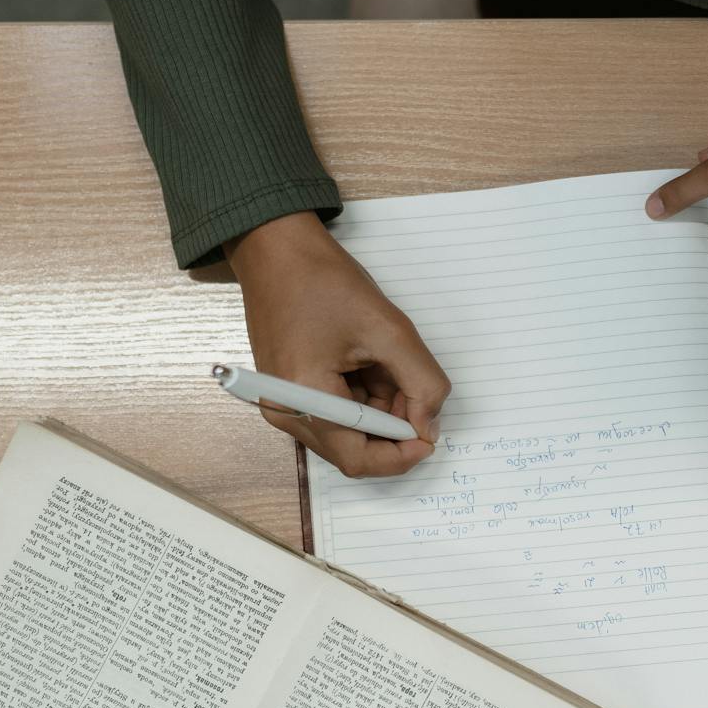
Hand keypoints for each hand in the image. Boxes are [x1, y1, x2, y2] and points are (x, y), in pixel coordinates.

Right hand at [226, 211, 449, 477]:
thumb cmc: (324, 281)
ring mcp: (282, 402)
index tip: (430, 433)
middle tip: (416, 391)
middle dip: (392, 428)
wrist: (276, 248)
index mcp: (303, 399)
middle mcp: (284, 411)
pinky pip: (333, 412)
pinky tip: (372, 365)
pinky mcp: (286, 390)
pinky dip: (362, 399)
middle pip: (352, 449)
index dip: (401, 455)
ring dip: (380, 411)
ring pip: (346, 432)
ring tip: (391, 366)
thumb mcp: (390, 330)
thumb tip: (430, 425)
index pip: (358, 459)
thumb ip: (421, 382)